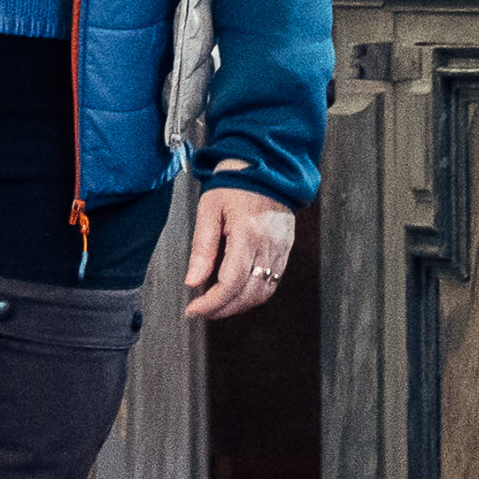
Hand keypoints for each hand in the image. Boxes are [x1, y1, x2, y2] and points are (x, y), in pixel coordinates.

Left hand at [187, 184, 295, 321]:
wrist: (266, 167)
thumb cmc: (233, 185)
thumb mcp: (209, 211)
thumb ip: (202, 249)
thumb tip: (192, 283)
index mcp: (248, 234)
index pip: (231, 283)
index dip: (212, 303)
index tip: (194, 310)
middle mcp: (269, 245)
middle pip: (249, 293)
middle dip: (224, 309)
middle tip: (201, 311)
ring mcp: (281, 249)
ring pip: (264, 292)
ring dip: (239, 305)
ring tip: (216, 305)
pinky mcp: (286, 250)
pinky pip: (272, 282)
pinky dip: (253, 294)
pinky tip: (235, 292)